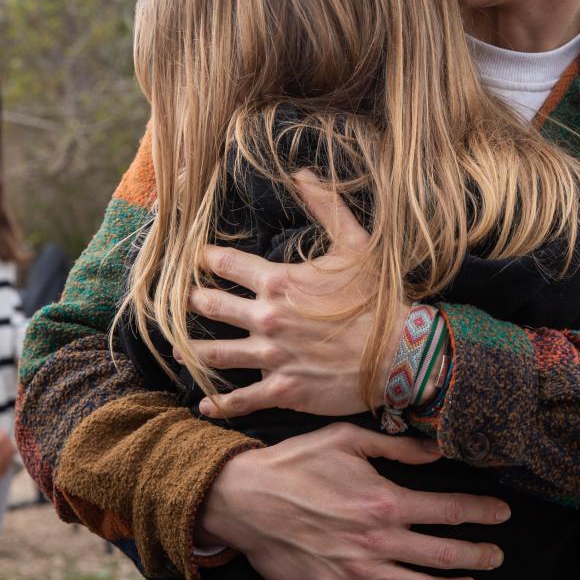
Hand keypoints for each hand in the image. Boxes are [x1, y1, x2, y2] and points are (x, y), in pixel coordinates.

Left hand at [190, 172, 380, 418]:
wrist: (399, 353)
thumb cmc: (378, 299)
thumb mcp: (356, 245)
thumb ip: (326, 207)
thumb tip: (302, 173)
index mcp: (278, 282)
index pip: (227, 263)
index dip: (207, 257)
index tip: (197, 257)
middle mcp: (266, 318)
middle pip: (211, 306)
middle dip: (193, 301)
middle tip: (184, 301)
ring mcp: (271, 357)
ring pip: (215, 354)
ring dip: (193, 350)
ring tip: (179, 348)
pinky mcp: (282, 390)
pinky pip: (239, 400)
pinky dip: (218, 404)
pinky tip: (204, 405)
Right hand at [198, 422, 508, 579]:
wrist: (244, 500)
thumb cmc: (295, 464)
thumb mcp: (346, 439)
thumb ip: (396, 446)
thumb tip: (436, 449)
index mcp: (386, 500)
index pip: (451, 510)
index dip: (483, 512)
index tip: (503, 514)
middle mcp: (378, 541)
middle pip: (445, 555)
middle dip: (479, 556)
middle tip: (496, 556)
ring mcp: (358, 573)